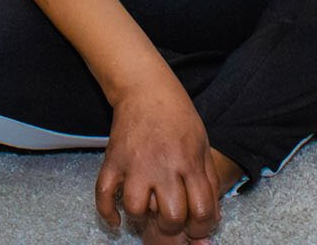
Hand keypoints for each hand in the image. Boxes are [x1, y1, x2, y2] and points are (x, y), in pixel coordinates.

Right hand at [94, 80, 220, 242]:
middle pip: (171, 216)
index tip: (196, 227)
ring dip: (141, 218)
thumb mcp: (203, 144)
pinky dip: (107, 213)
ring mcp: (135, 163)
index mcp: (189, 162)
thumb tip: (212, 217)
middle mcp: (163, 165)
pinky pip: (104, 195)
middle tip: (171, 218)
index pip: (202, 210)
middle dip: (173, 226)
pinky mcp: (113, 160)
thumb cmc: (178, 116)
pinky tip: (117, 220)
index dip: (202, 227)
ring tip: (146, 210)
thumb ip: (209, 180)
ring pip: (136, 210)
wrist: (145, 88)